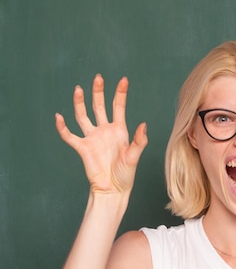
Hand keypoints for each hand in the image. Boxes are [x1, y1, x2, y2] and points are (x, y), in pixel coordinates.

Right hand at [55, 74, 147, 194]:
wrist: (113, 189)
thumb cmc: (125, 174)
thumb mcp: (134, 157)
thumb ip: (139, 141)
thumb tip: (144, 125)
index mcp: (119, 130)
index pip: (118, 107)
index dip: (120, 93)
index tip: (123, 80)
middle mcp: (104, 131)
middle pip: (99, 106)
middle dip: (98, 92)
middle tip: (98, 78)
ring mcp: (92, 138)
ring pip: (83, 116)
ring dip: (80, 103)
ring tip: (78, 89)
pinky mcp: (82, 148)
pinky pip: (70, 136)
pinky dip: (63, 127)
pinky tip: (58, 117)